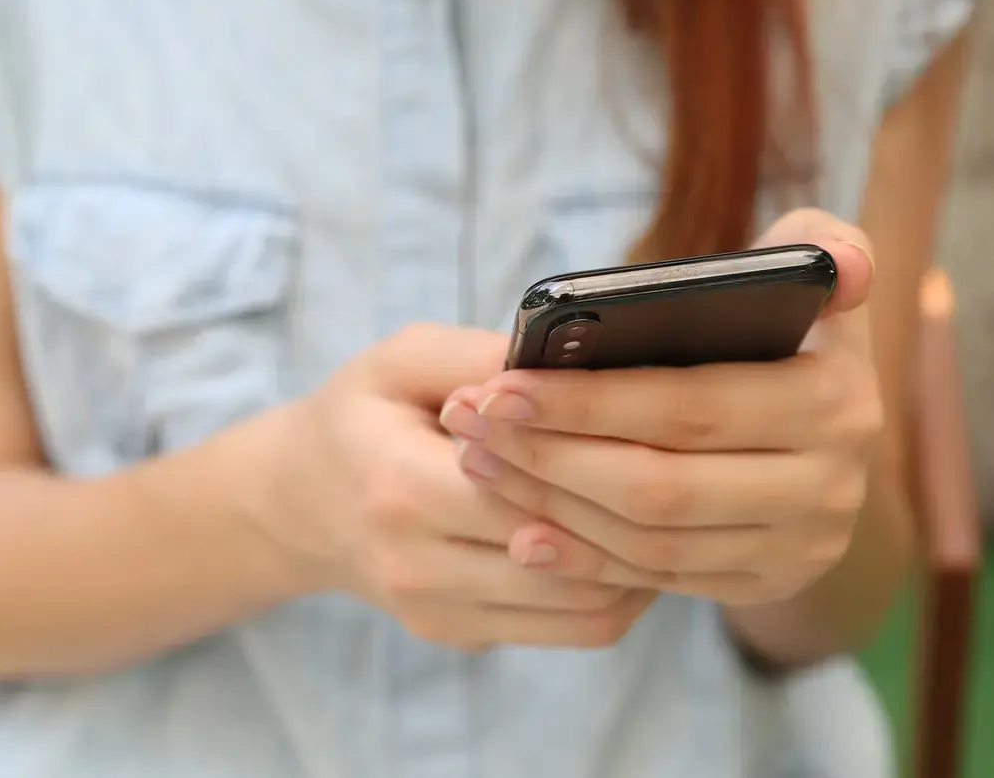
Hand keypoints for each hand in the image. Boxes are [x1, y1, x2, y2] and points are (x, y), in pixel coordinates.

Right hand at [254, 325, 655, 651]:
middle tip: (692, 469)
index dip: (599, 460)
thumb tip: (574, 360)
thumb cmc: (363, 415)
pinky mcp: (462, 636)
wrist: (302, 503)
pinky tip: (638, 542)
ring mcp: (440, 613)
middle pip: (567, 555)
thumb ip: (481, 356)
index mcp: (400, 487)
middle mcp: (417, 566)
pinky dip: (618, 590)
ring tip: (675, 508)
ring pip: (583, 608)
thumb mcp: (403, 359)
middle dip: (635, 513)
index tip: (657, 424)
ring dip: (642, 562)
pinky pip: (570, 630)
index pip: (528, 489)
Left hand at [439, 210, 881, 606]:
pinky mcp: (767, 583)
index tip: (500, 385)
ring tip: (481, 462)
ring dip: (553, 506)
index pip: (690, 408)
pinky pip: (660, 580)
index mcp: (835, 400)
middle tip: (471, 423)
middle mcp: (830, 486)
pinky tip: (524, 530)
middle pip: (660, 485)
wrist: (825, 431)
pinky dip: (586, 558)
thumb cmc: (789, 328)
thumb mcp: (813, 273)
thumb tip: (842, 267)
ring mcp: (801, 546)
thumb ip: (821, 243)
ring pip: (651, 540)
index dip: (588, 401)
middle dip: (550, 456)